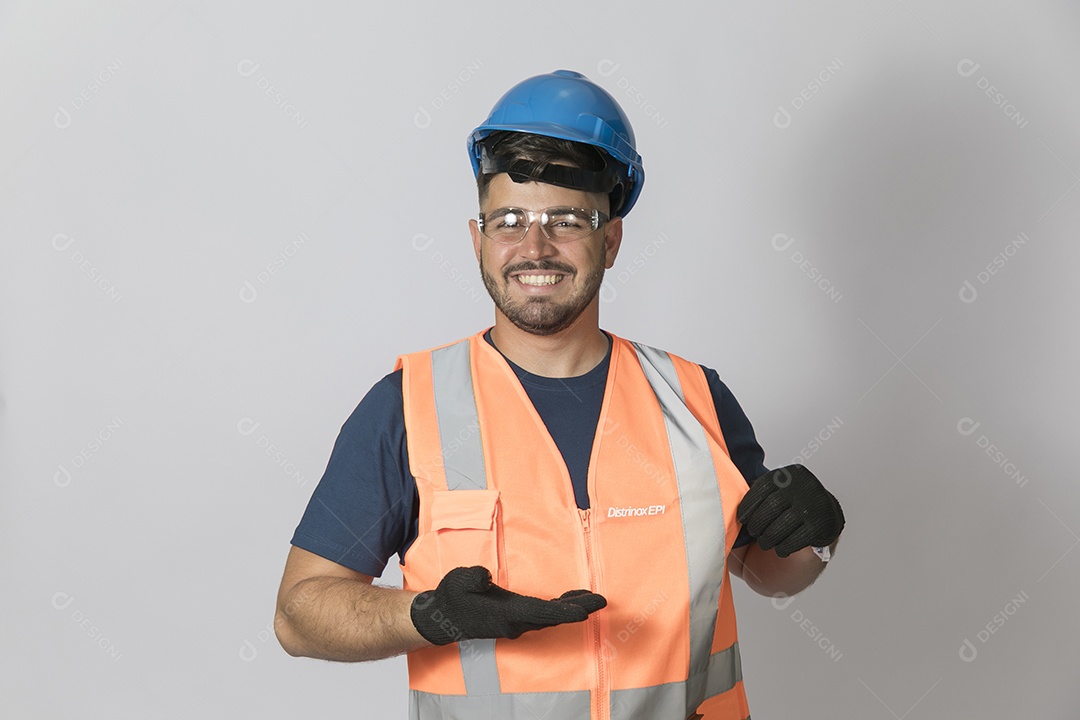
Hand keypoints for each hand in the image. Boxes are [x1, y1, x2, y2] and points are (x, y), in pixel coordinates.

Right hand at [410, 566, 606, 645]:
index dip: (563, 611)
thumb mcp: (458, 581)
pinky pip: (544, 614)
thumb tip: (485, 576)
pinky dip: (560, 607)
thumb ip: (472, 578)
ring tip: (594, 598)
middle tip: (602, 601)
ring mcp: (516, 623)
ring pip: (550, 617)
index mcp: (504, 614)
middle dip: (578, 608)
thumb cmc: (452, 597)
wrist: (442, 618)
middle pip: (552, 616)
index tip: (584, 612)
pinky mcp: (516, 619)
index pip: (540, 612)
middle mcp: (515, 622)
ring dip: (572, 607)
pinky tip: (572, 599)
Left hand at [737, 464, 843, 557]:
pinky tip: (781, 548)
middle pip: (772, 506)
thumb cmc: (791, 506)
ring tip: (765, 542)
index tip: (741, 517)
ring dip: (769, 537)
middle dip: (758, 523)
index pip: (763, 486)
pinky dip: (785, 546)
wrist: (825, 517)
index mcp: (789, 474)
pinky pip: (797, 538)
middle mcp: (804, 485)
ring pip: (783, 524)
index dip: (748, 504)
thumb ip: (758, 493)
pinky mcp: (821, 525)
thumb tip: (727, 496)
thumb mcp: (776, 492)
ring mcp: (814, 504)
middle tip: (753, 531)